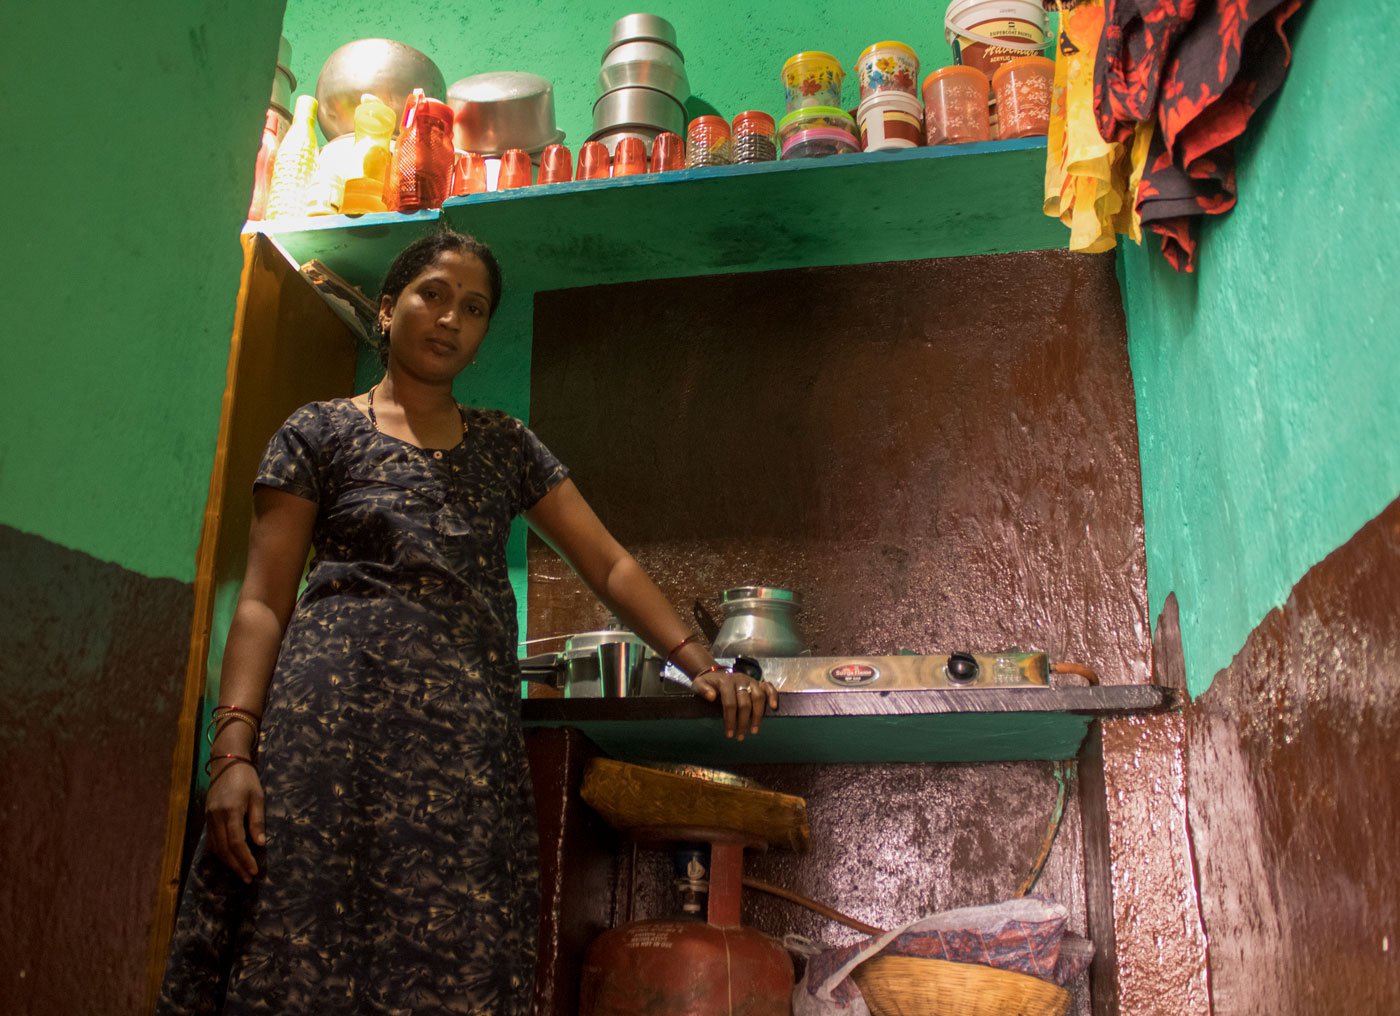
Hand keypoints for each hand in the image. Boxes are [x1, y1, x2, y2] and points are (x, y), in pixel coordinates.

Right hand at [205, 762, 264, 882]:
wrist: (226, 763)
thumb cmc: (246, 778)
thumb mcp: (257, 797)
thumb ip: (257, 821)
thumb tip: (259, 844)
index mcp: (230, 812)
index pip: (236, 842)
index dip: (245, 859)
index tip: (254, 871)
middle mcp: (216, 818)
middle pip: (224, 849)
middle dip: (236, 866)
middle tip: (247, 878)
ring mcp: (209, 819)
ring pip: (215, 847)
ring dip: (228, 862)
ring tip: (241, 873)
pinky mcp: (206, 818)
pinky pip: (212, 841)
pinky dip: (220, 853)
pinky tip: (229, 859)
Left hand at [692, 668, 779, 740]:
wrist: (715, 673)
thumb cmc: (707, 683)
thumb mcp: (698, 684)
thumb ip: (703, 689)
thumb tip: (711, 697)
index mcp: (726, 682)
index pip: (730, 703)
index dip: (730, 720)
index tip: (729, 734)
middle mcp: (740, 680)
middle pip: (745, 703)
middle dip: (743, 722)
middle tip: (740, 737)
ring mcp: (750, 680)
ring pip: (758, 697)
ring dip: (757, 715)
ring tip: (754, 730)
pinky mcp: (757, 682)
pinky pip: (768, 686)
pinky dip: (773, 695)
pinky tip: (773, 707)